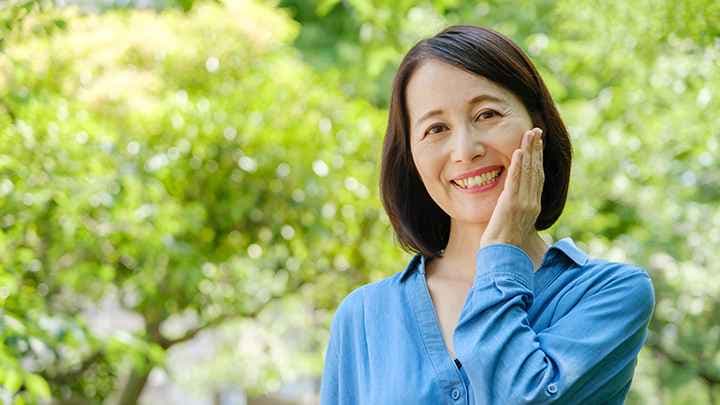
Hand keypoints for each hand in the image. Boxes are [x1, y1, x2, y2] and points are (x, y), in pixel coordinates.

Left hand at [479, 127, 543, 249]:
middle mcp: (532, 203)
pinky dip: (517, 166)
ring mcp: (523, 203)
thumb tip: (512, 202)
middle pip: (536, 170)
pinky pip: (515, 181)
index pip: (537, 177)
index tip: (537, 143)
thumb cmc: (505, 245)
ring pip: (528, 172)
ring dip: (529, 151)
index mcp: (533, 206)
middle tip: (536, 131)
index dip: (538, 159)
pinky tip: (518, 152)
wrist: (502, 258)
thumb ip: (515, 210)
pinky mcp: (511, 205)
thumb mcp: (514, 224)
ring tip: (529, 134)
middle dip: (536, 149)